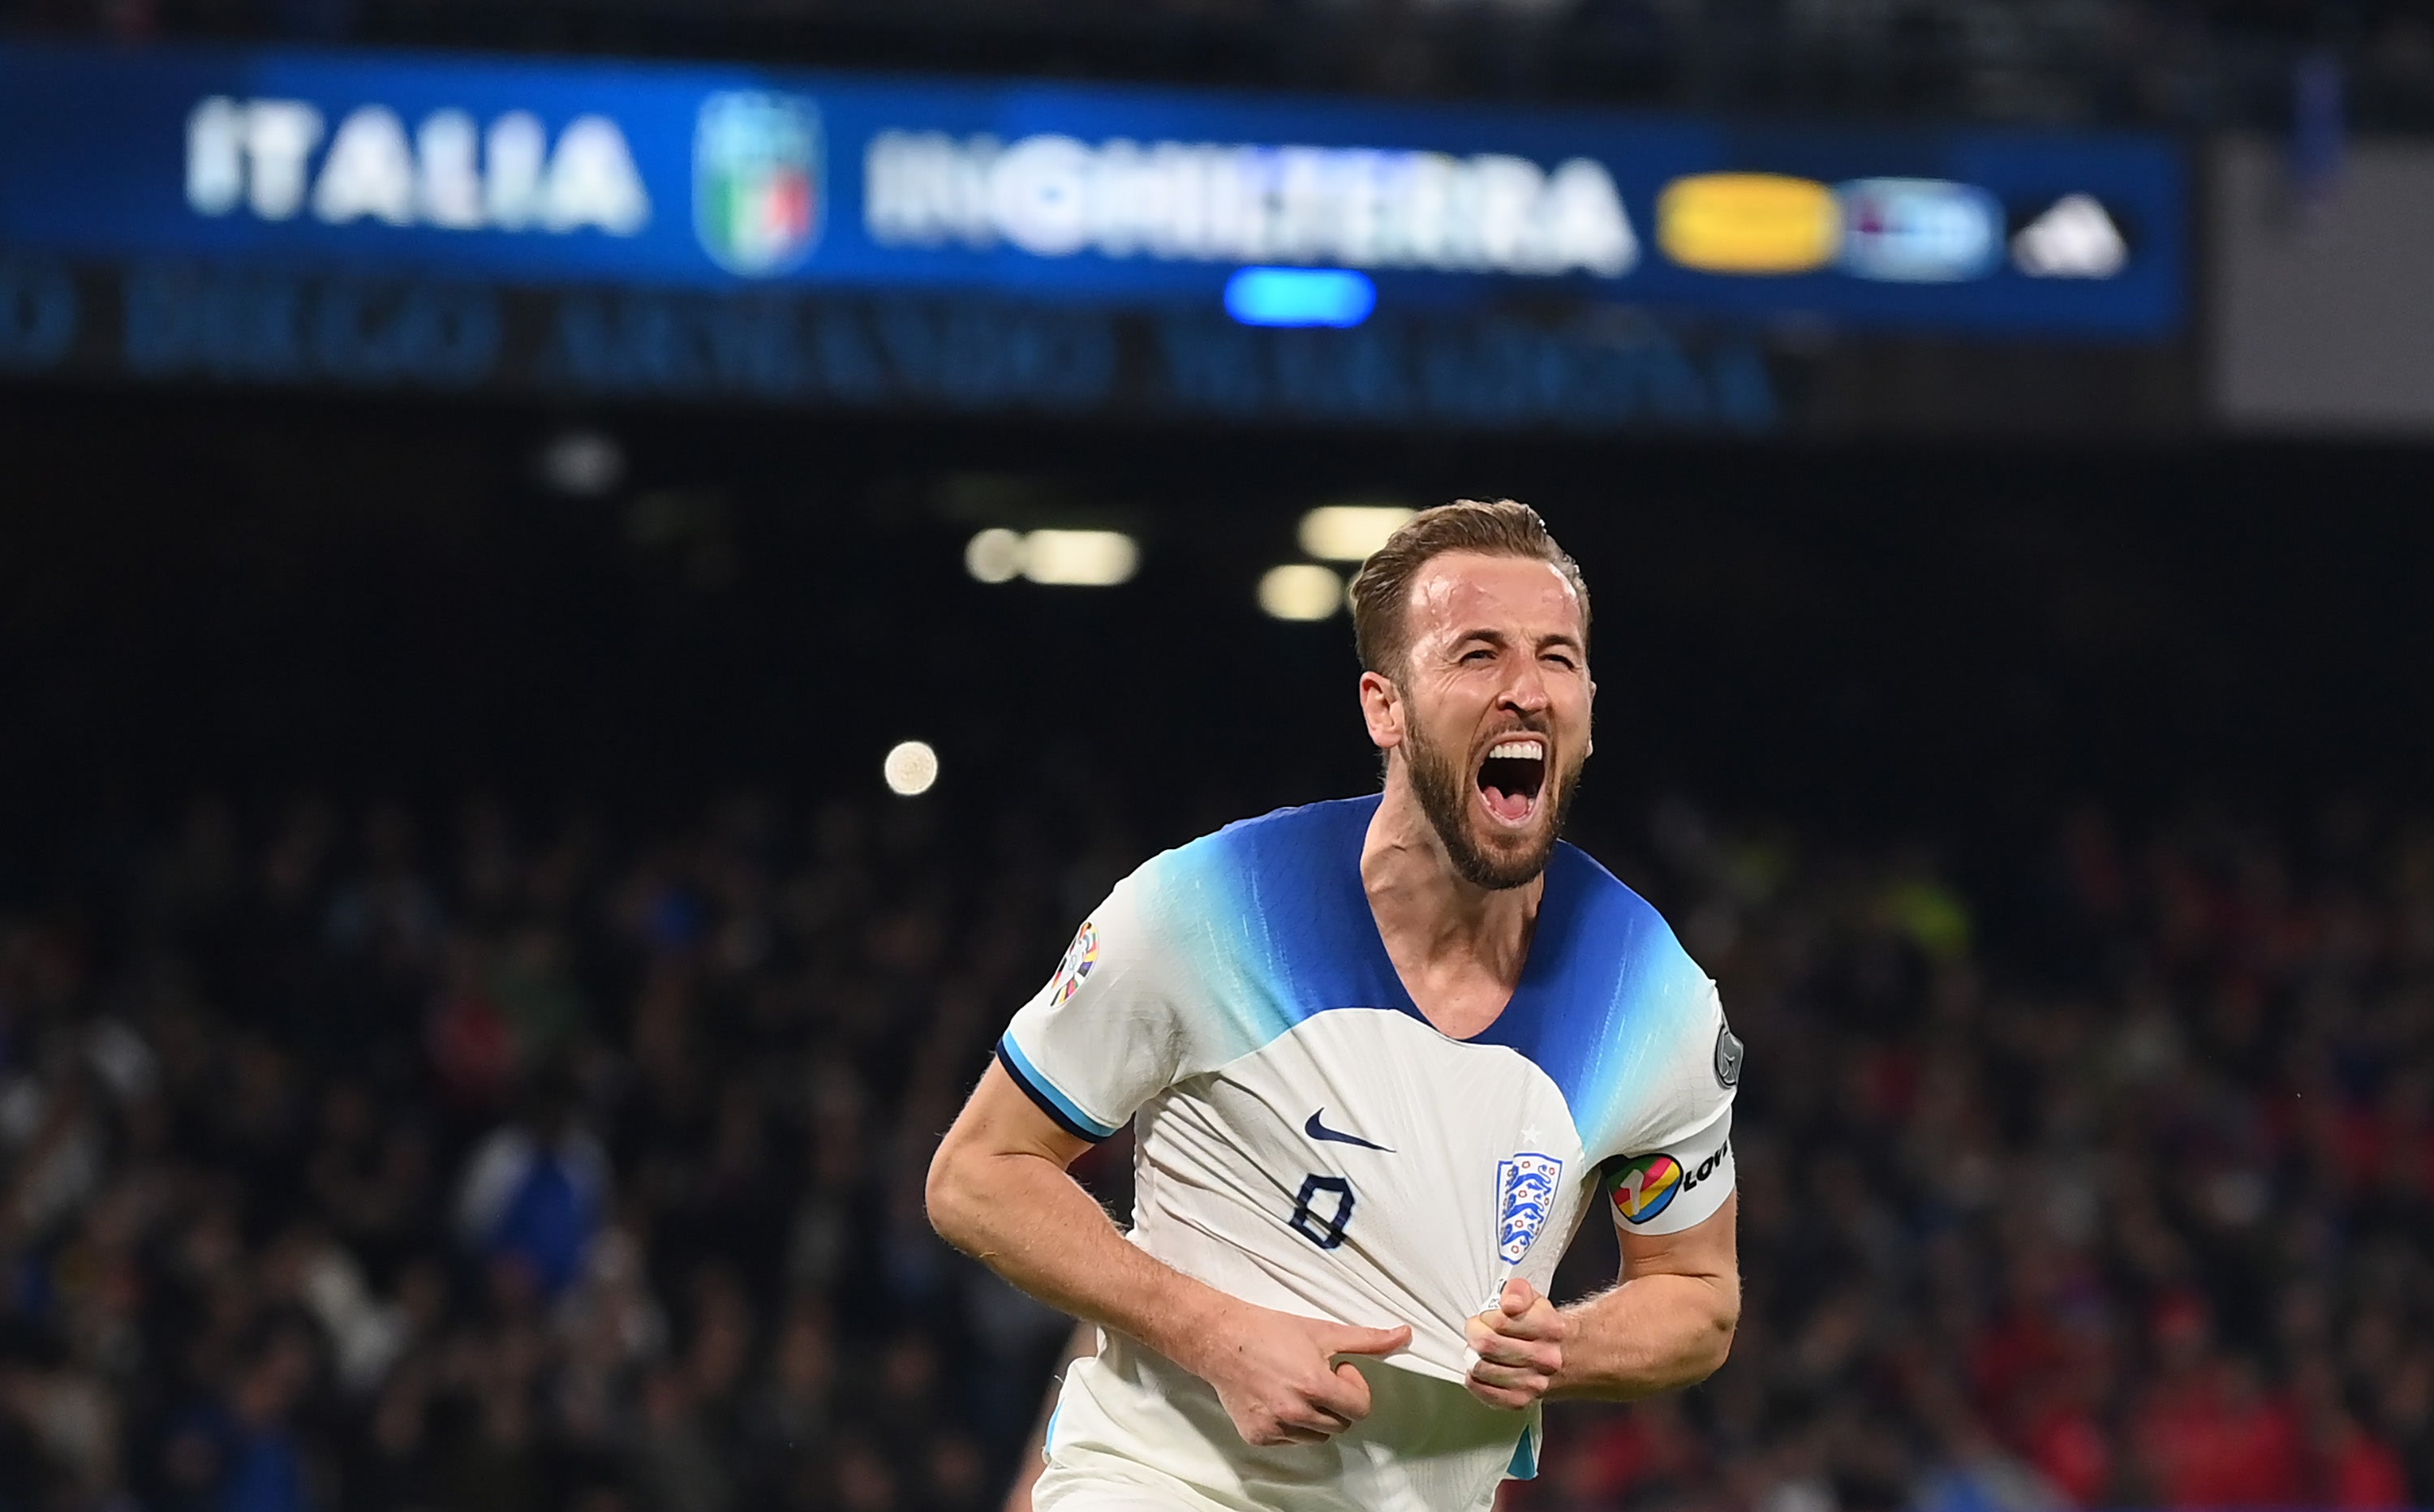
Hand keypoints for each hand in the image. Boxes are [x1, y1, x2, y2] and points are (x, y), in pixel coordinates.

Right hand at [1187, 1301, 1412, 1446]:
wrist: (1221, 1340)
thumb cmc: (1270, 1332)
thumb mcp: (1323, 1331)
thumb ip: (1368, 1339)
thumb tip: (1404, 1336)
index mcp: (1315, 1385)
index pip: (1361, 1408)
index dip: (1355, 1387)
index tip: (1340, 1370)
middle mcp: (1295, 1411)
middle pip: (1341, 1424)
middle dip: (1337, 1402)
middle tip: (1315, 1376)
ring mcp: (1275, 1427)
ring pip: (1317, 1435)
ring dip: (1316, 1416)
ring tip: (1296, 1386)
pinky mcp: (1258, 1437)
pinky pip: (1291, 1440)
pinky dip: (1291, 1424)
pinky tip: (1278, 1398)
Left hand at [1465, 1278, 1568, 1408]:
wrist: (1568, 1358)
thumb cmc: (1544, 1327)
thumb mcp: (1535, 1299)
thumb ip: (1518, 1291)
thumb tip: (1510, 1302)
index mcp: (1551, 1329)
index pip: (1500, 1321)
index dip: (1486, 1316)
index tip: (1488, 1316)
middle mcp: (1546, 1359)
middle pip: (1488, 1346)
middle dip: (1475, 1334)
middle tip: (1479, 1331)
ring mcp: (1535, 1383)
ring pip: (1483, 1369)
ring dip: (1474, 1357)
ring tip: (1482, 1350)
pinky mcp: (1521, 1400)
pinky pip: (1486, 1393)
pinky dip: (1475, 1380)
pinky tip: (1480, 1370)